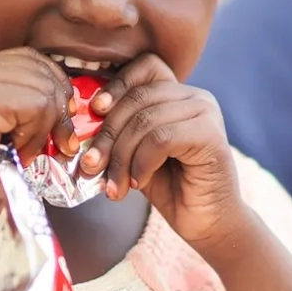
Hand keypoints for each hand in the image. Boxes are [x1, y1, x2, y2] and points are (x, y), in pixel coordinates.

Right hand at [0, 50, 77, 224]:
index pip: (30, 59)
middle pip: (40, 70)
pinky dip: (36, 134)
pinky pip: (35, 107)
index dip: (54, 85)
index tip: (63, 117)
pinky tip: (20, 154)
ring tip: (28, 152)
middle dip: (58, 109)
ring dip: (45, 127)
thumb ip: (21, 101)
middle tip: (60, 141)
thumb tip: (69, 97)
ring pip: (42, 90)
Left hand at [84, 54, 244, 246]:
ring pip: (145, 121)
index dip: (117, 84)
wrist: (207, 223)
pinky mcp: (211, 136)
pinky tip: (138, 182)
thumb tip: (80, 123)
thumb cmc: (171, 188)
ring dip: (121, 157)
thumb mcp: (136, 154)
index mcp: (179, 94)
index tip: (95, 110)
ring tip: (114, 186)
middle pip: (138, 98)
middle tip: (90, 167)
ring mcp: (207, 113)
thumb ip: (119, 134)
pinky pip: (161, 139)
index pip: (146, 67)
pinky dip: (141, 163)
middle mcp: (197, 97)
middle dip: (107, 135)